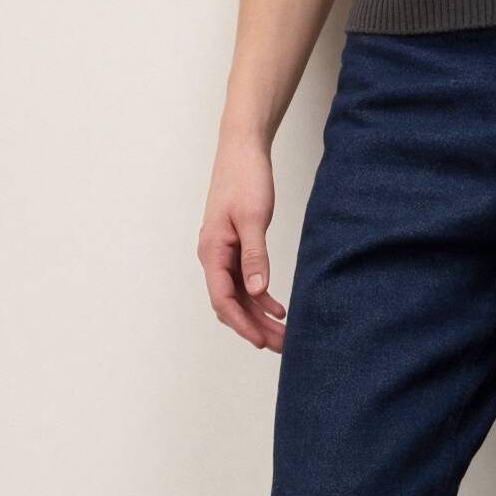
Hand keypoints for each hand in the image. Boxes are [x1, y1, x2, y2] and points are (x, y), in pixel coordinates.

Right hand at [198, 137, 287, 350]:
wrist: (241, 150)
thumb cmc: (245, 178)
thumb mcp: (254, 218)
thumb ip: (255, 256)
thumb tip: (258, 292)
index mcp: (212, 250)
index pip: (223, 299)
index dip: (242, 323)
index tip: (262, 341)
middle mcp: (212, 256)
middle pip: (230, 303)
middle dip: (254, 327)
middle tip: (281, 345)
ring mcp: (222, 253)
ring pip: (237, 295)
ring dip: (257, 316)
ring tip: (282, 333)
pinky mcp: (233, 247)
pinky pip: (243, 281)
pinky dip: (259, 297)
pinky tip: (278, 307)